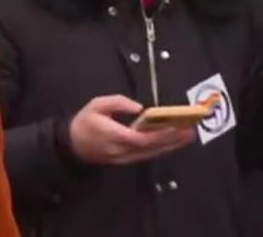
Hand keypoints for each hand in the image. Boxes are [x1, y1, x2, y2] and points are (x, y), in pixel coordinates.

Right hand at [68, 95, 196, 165]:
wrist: (72, 144)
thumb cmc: (85, 122)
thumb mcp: (96, 105)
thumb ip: (117, 103)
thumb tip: (138, 107)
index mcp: (112, 134)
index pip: (139, 137)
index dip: (158, 133)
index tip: (175, 126)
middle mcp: (120, 149)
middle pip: (150, 147)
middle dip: (171, 139)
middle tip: (189, 131)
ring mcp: (124, 157)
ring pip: (151, 153)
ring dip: (170, 146)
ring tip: (187, 136)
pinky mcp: (126, 160)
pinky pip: (147, 155)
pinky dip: (161, 149)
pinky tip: (172, 143)